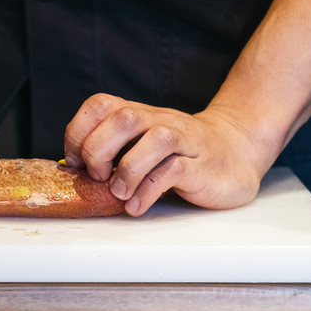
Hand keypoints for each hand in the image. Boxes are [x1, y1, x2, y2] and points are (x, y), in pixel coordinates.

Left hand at [63, 95, 276, 216]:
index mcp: (140, 114)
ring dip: (127, 170)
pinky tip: (137, 206)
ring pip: (154, 140)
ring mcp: (184, 141)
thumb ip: (114, 150)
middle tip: (97, 177)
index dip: (79, 132)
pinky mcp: (202, 166)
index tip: (77, 161)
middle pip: (122, 118)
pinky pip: (174, 171)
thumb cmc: (182, 152)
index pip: (100, 105)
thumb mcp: (143, 144)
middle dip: (99, 150)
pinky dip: (148, 191)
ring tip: (119, 192)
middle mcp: (160, 121)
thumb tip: (73, 170)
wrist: (237, 150)